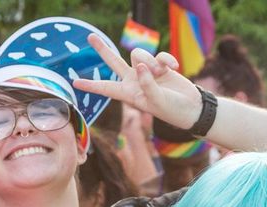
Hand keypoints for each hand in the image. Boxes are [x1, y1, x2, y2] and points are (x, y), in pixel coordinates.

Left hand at [73, 34, 200, 131]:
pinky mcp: (160, 65)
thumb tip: (140, 65)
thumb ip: (147, 84)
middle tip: (90, 36)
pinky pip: (159, 54)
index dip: (91, 85)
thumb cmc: (171, 109)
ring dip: (150, 61)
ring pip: (139, 54)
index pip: (106, 88)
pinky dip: (166, 59)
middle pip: (114, 62)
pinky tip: (174, 68)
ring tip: (161, 73)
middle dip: (103, 49)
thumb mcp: (156, 101)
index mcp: (128, 93)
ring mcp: (146, 71)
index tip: (75, 82)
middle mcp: (134, 80)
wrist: (191, 107)